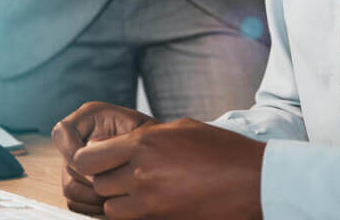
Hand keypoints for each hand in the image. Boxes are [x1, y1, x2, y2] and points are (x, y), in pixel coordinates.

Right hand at [52, 102, 156, 214]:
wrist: (163, 155)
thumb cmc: (156, 139)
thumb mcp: (141, 133)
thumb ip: (115, 142)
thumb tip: (90, 156)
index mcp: (91, 116)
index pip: (62, 132)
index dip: (71, 151)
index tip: (93, 167)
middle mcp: (80, 139)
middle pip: (67, 166)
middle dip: (89, 180)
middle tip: (114, 186)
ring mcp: (78, 162)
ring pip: (69, 188)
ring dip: (91, 197)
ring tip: (118, 195)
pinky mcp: (82, 183)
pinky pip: (76, 202)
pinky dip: (92, 207)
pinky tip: (113, 202)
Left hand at [73, 118, 264, 219]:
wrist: (252, 181)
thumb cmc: (219, 148)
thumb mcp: (179, 128)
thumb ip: (145, 136)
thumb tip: (120, 142)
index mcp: (143, 144)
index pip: (88, 158)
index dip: (88, 158)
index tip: (96, 157)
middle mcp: (141, 174)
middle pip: (98, 185)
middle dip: (105, 179)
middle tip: (121, 172)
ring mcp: (151, 204)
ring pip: (110, 209)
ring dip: (117, 200)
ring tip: (137, 189)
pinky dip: (133, 214)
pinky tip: (150, 202)